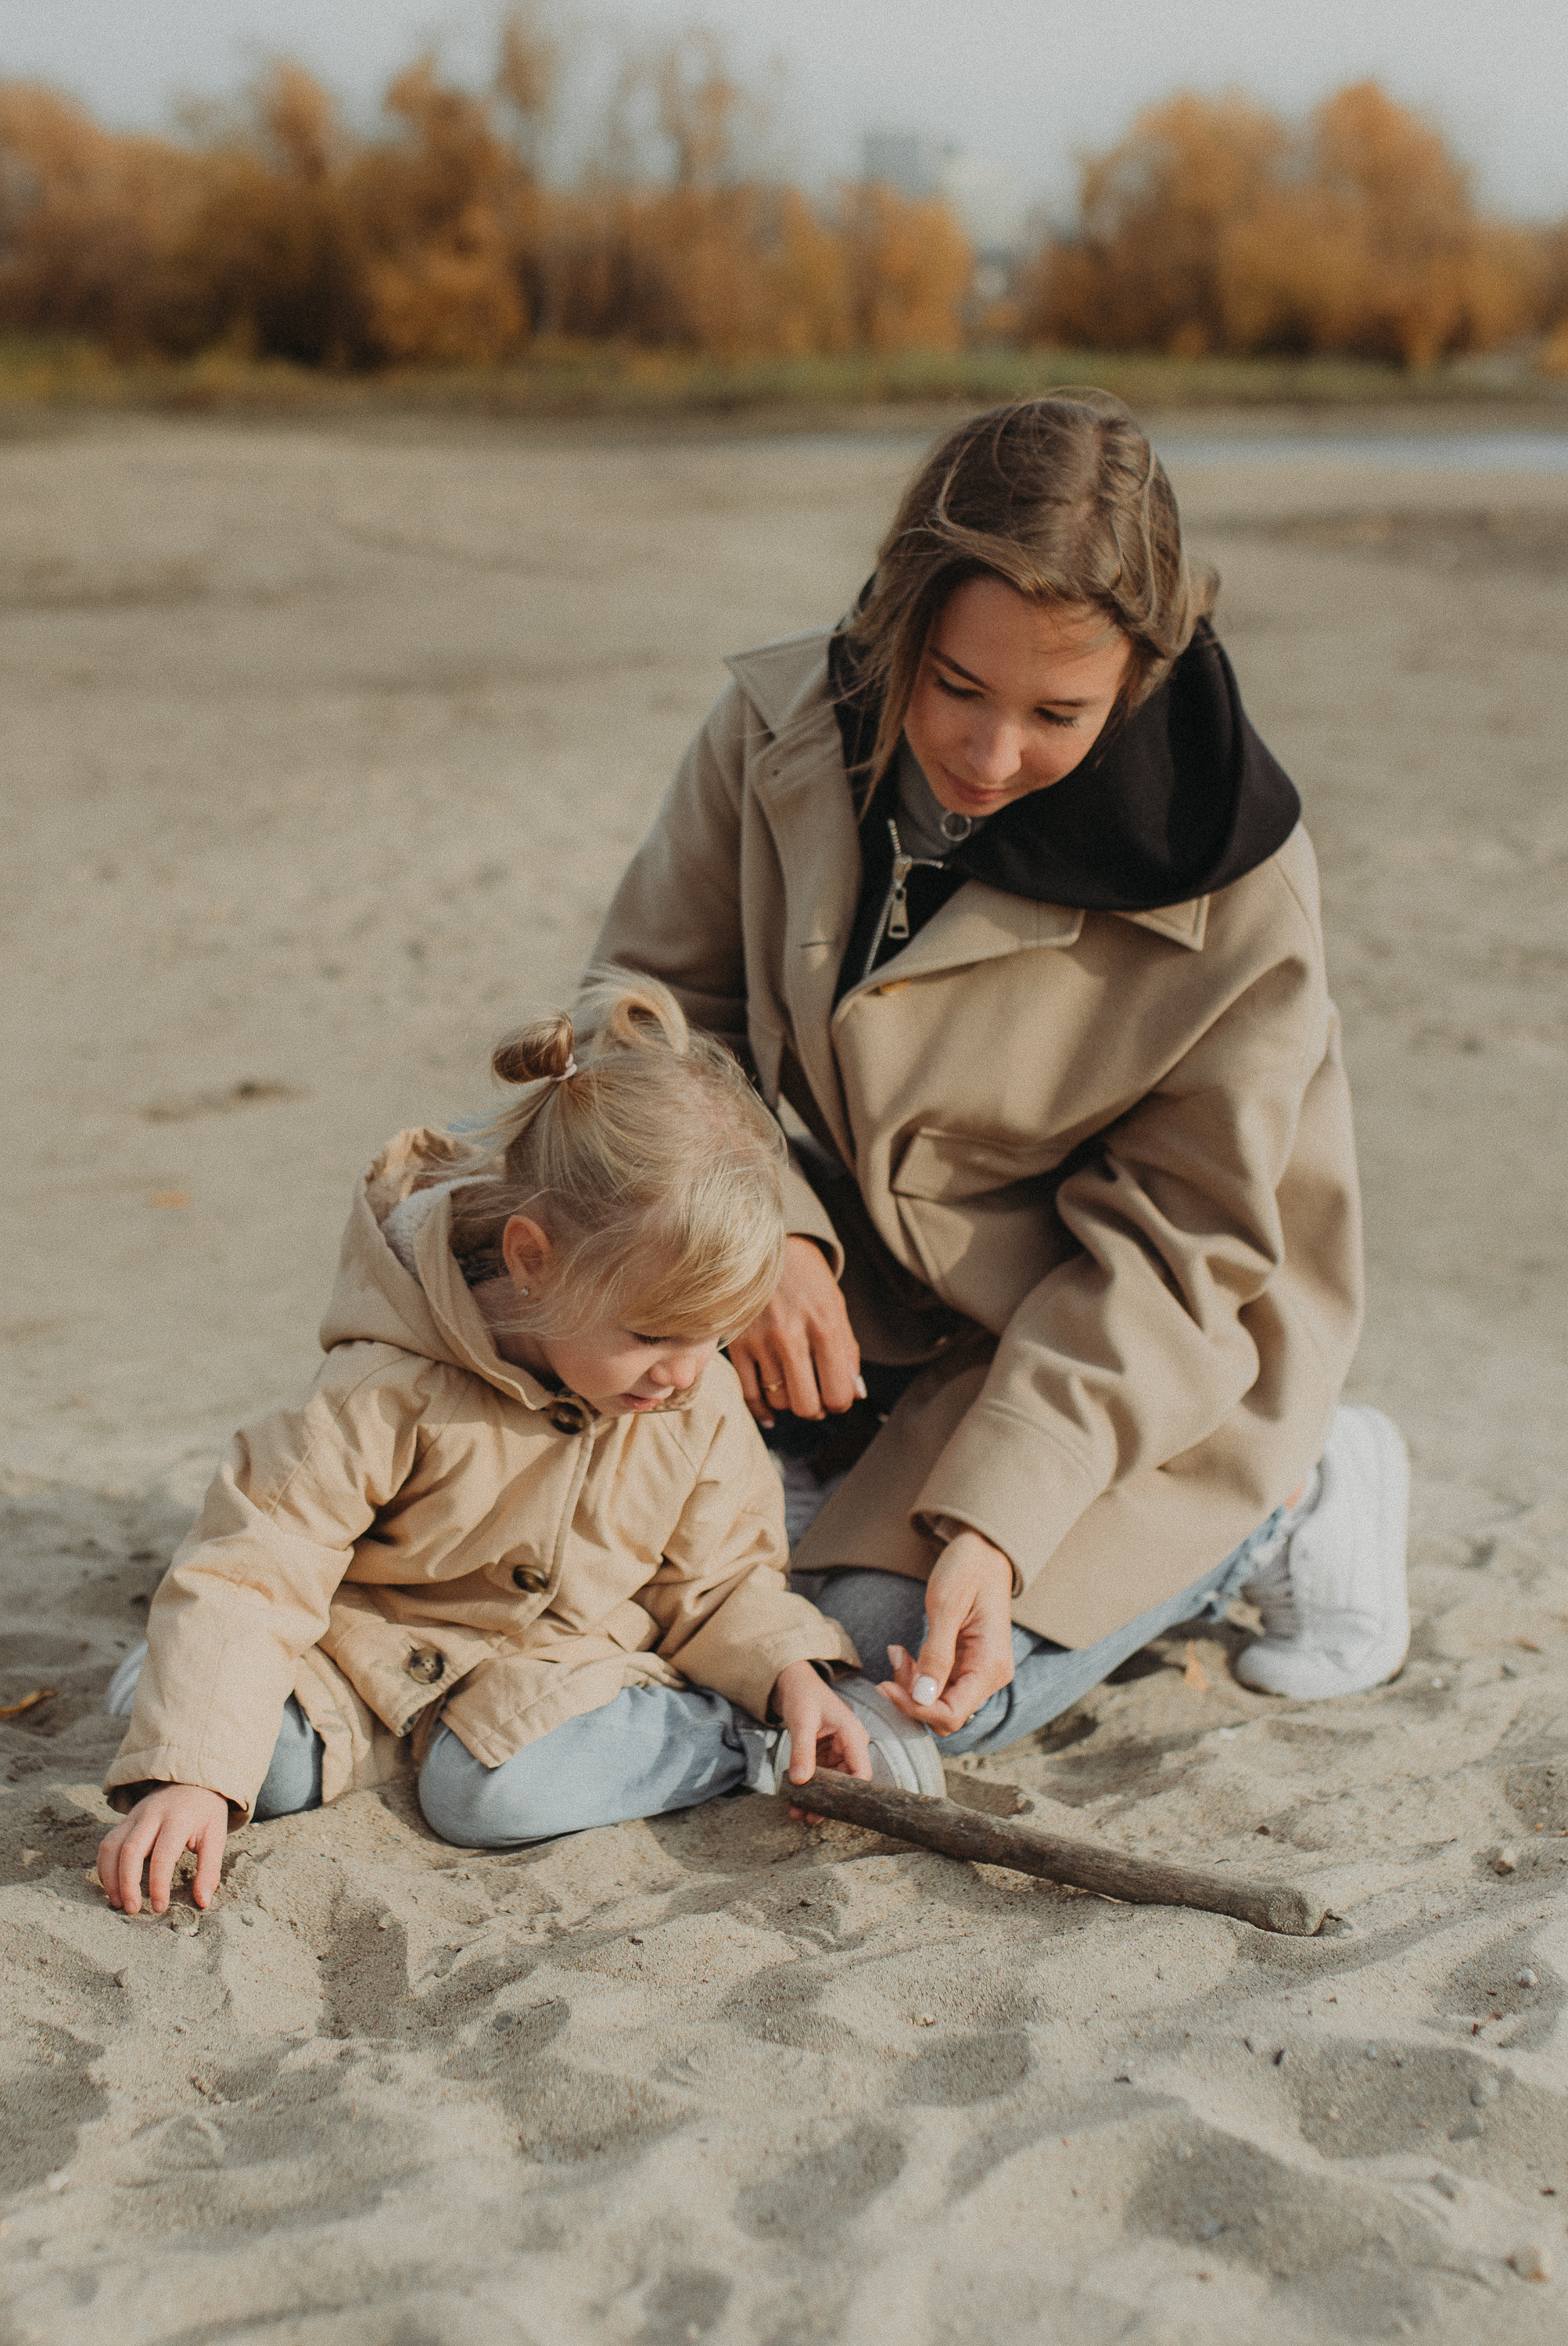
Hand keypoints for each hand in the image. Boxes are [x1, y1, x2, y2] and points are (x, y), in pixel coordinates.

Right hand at [97, 1784, 228, 1915]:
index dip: (158, 1885)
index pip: (162, 1856)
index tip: (160, 1907)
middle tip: (132, 1909)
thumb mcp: (217, 1835)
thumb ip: (209, 1869)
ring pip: (112, 1847)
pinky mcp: (125, 1820)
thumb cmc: (205, 1812)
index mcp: (179, 1819)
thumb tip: (203, 1902)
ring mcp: (135, 1816)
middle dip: (127, 1884)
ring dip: (110, 1877)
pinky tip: (111, 1885)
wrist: (193, 1779)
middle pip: (130, 1851)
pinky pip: (107, 1843)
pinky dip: (104, 1866)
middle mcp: (152, 1815)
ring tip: (117, 1902)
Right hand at [729, 1234, 862, 1426]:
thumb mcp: (836, 1307)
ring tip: (795, 1386)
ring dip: (790, 1401)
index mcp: (824, 1327)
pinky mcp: (736, 1343)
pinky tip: (772, 1413)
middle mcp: (791, 1337)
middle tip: (817, 1397)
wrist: (764, 1245)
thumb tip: (856, 1394)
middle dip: (816, 1409)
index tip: (837, 1395)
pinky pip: (749, 1394)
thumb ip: (847, 1352)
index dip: (841, 1403)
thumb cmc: (806, 1278)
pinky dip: (762, 1410)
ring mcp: (760, 1341)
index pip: (838, 1394)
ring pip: (778, 1401)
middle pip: (806, 1406)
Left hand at [770, 1657, 871, 1820]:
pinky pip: (819, 1777)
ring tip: (797, 1813)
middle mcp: (849, 1746)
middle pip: (846, 1782)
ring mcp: (837, 1752)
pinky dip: (808, 1787)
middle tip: (809, 1817)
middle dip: (828, 1800)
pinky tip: (793, 1800)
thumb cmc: (803, 1694)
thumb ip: (802, 1751)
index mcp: (853, 1735)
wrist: (792, 1683)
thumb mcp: (802, 1721)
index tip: (833, 1810)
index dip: (851, 1794)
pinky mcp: (824, 1755)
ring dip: (816, 1797)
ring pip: (831, 1783)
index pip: (861, 1772)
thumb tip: (799, 1781)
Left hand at [879, 1529, 1015, 1736]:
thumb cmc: (967, 1569)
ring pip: (940, 1702)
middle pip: (945, 1713)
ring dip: (912, 1686)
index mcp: (990, 1666)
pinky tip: (906, 1654)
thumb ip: (936, 1655)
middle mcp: (990, 1676)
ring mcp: (980, 1672)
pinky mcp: (968, 1665)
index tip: (885, 1686)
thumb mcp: (946, 1607)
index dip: (915, 1708)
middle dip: (912, 1697)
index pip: (952, 1714)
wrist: (983, 1549)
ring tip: (897, 1653)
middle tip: (893, 1660)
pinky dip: (919, 1677)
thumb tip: (923, 1697)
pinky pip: (940, 1686)